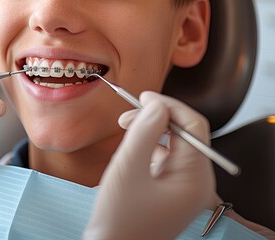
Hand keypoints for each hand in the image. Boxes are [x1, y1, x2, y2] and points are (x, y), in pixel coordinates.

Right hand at [83, 91, 216, 239]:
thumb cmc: (118, 219)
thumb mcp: (128, 168)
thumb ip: (145, 131)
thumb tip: (156, 104)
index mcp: (195, 178)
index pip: (193, 126)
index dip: (169, 105)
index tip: (143, 96)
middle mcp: (196, 182)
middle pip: (184, 134)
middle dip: (155, 120)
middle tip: (126, 117)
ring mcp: (183, 187)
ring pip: (172, 145)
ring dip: (149, 133)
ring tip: (124, 133)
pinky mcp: (170, 190)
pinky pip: (164, 159)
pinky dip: (147, 149)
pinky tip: (130, 152)